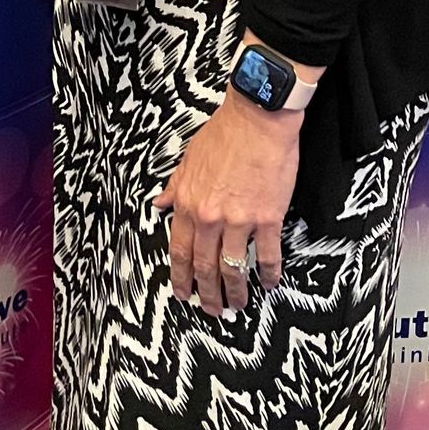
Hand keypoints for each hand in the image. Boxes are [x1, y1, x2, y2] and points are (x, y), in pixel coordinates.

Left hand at [154, 93, 299, 314]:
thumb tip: (160, 203)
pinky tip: (268, 284)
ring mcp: (239, 220)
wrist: (257, 119)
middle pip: (204, 266)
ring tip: (237, 306)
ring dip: (235, 292)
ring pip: (233, 267)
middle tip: (210, 310)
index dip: (180, 276)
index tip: (183, 293)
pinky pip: (266, 254)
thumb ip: (174, 187)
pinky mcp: (267, 217)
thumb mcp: (188, 160)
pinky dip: (268, 273)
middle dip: (207, 293)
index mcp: (188, 204)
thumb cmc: (224, 134)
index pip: (180, 250)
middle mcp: (210, 218)